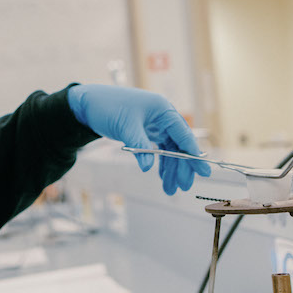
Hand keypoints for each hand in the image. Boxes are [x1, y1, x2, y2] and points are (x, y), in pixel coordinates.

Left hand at [67, 84, 210, 194]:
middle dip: (182, 167)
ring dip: (171, 168)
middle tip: (183, 186)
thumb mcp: (125, 127)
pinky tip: (162, 176)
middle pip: (179, 145)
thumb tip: (146, 168)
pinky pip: (159, 149)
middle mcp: (162, 116)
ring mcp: (155, 124)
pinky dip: (160, 163)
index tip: (204, 171)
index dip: (194, 154)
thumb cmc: (108, 107)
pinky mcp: (146, 131)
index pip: (183, 134)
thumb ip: (139, 147)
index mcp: (162, 110)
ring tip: (171, 188)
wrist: (88, 103)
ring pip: (170, 149)